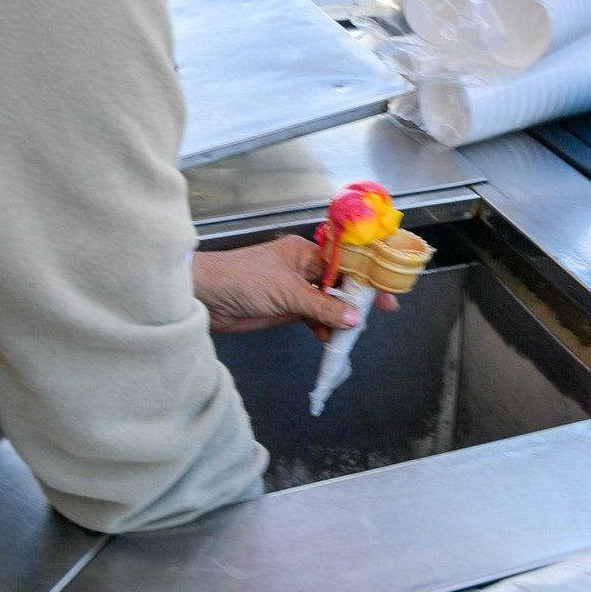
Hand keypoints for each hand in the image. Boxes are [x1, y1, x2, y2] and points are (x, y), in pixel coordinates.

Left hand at [192, 235, 397, 342]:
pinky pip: (312, 318)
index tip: (384, 293)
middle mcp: (302, 268)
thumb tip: (353, 318)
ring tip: (350, 334)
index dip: (365, 278)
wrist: (206, 296)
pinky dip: (322, 328)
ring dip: (337, 319)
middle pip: (337, 285)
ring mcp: (293, 289)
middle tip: (373, 317)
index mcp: (305, 252)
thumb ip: (322, 306)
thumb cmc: (244, 280)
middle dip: (354, 302)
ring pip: (326, 304)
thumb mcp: (288, 292)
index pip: (344, 264)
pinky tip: (330, 339)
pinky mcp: (284, 308)